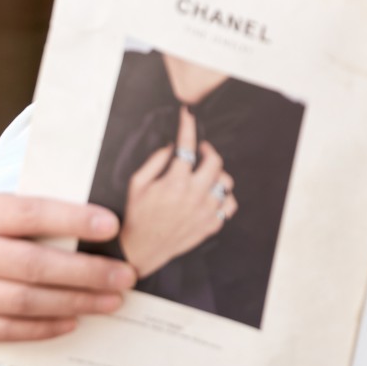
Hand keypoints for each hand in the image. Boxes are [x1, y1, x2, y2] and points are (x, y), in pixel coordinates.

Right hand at [0, 194, 128, 343]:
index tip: (113, 227)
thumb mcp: (18, 219)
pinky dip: (47, 327)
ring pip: (25, 300)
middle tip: (125, 276)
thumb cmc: (9, 238)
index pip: (31, 213)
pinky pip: (10, 329)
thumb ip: (54, 220)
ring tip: (112, 301)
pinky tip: (76, 321)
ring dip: (75, 302)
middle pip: (33, 263)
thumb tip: (112, 230)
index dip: (73, 220)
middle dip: (86, 271)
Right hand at [118, 106, 237, 278]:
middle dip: (208, 151)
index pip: (187, 147)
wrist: (142, 250)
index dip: (188, 126)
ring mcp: (205, 212)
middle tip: (200, 152)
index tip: (189, 115)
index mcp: (174, 183)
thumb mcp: (137, 184)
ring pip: (226, 183)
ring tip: (205, 176)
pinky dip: (224, 197)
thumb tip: (172, 145)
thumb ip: (155, 161)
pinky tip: (212, 196)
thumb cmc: (137, 215)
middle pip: (216, 163)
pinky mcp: (211, 225)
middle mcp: (194, 196)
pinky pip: (229, 205)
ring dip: (216, 175)